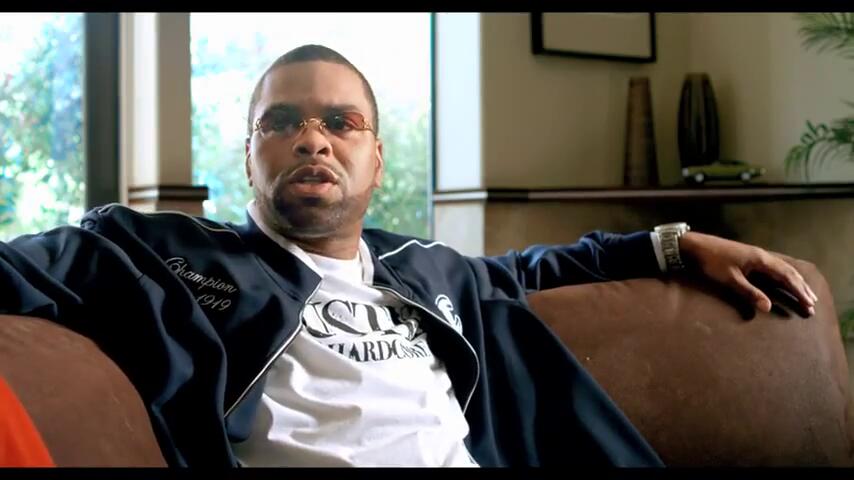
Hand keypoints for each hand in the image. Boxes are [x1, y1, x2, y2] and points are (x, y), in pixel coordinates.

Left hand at [679, 232, 817, 315]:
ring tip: (805, 293)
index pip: (786, 277)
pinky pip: (774, 267)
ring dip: (795, 281)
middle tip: (813, 303)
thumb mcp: (730, 279)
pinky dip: (784, 276)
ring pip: (782, 268)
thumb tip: (769, 307)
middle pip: (788, 272)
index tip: (809, 305)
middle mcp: (762, 255)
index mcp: (760, 259)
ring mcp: (756, 255)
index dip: (799, 291)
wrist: (695, 246)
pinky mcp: (749, 257)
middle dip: (801, 288)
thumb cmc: (711, 262)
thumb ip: (749, 292)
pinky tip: (785, 280)